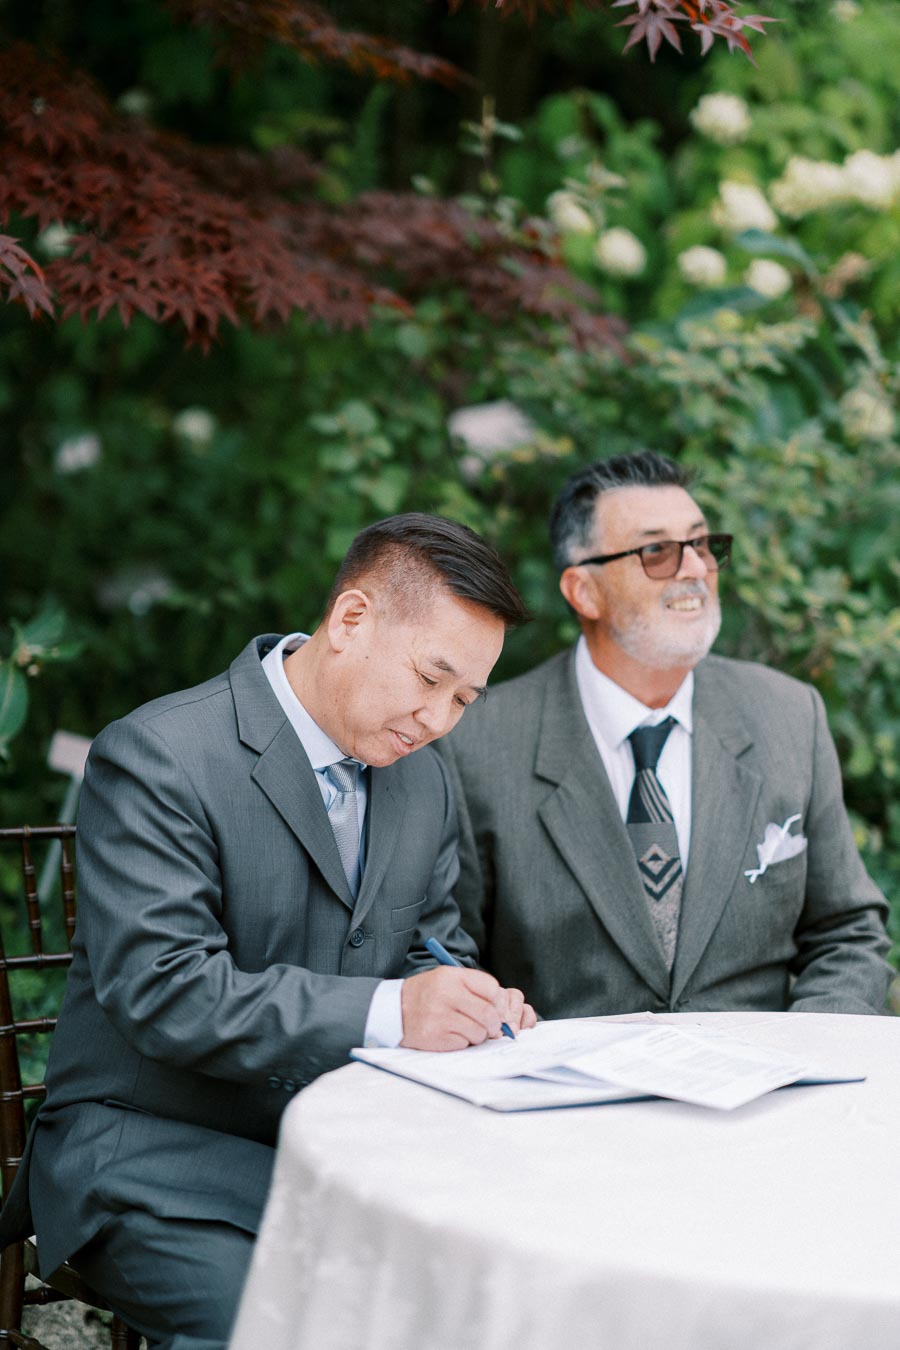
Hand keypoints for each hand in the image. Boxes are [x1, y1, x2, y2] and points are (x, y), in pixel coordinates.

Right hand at [400, 966, 534, 1050]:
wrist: (394, 1010)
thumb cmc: (427, 994)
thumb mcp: (447, 978)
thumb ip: (473, 988)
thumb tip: (502, 1009)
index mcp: (452, 977)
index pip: (491, 988)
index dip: (497, 1000)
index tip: (495, 1007)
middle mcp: (446, 994)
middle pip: (489, 1013)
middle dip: (494, 1023)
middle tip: (490, 1026)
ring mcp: (440, 1017)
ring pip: (479, 1032)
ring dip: (478, 1034)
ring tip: (466, 1028)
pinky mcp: (436, 1036)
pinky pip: (464, 1043)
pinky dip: (462, 1042)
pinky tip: (451, 1034)